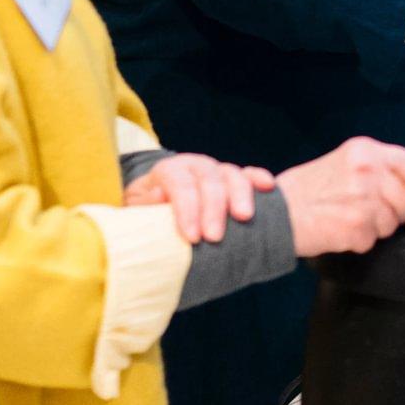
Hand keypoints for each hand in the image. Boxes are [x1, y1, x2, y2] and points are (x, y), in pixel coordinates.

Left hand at [124, 152, 275, 243]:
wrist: (155, 214)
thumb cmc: (145, 219)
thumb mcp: (136, 216)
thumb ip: (143, 210)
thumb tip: (156, 200)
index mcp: (166, 172)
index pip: (177, 181)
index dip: (186, 207)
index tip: (192, 237)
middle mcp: (193, 167)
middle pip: (207, 178)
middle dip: (213, 208)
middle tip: (215, 237)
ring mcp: (214, 172)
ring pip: (230, 174)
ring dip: (239, 195)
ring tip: (244, 218)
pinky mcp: (232, 182)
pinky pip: (249, 174)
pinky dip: (258, 178)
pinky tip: (268, 188)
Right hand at [277, 137, 404, 258]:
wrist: (276, 215)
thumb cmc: (303, 191)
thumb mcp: (341, 163)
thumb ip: (373, 168)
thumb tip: (403, 184)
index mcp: (364, 151)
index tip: (403, 195)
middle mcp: (368, 170)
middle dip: (393, 212)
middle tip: (368, 214)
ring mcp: (364, 199)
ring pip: (391, 223)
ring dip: (373, 229)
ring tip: (346, 220)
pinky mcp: (358, 226)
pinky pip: (371, 241)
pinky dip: (356, 242)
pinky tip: (337, 230)